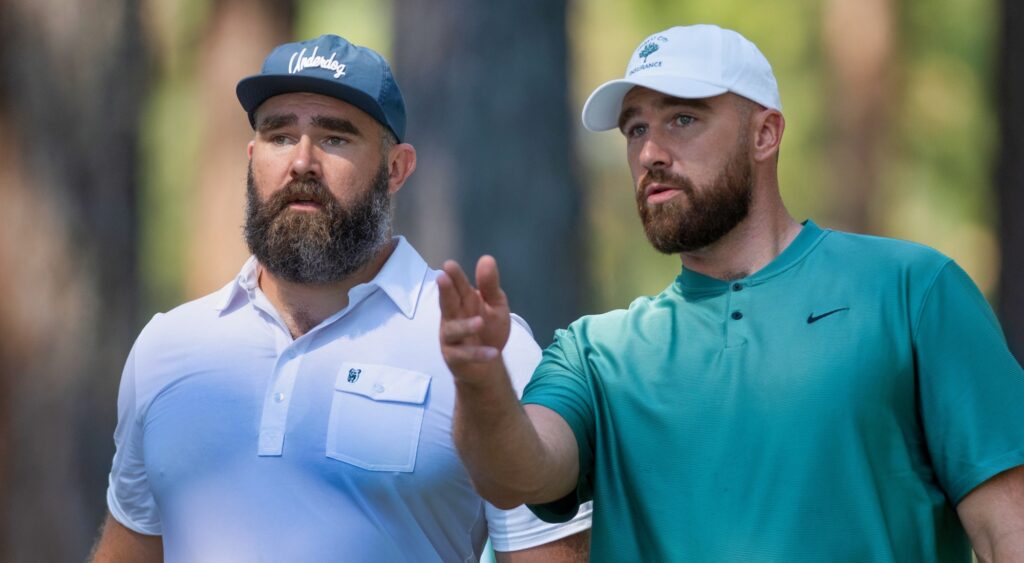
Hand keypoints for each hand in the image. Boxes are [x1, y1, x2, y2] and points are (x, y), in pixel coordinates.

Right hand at [438, 256, 510, 375]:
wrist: (488, 365)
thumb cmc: (489, 329)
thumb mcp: (496, 305)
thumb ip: (490, 286)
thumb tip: (487, 258)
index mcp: (464, 301)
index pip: (457, 286)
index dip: (454, 276)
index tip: (449, 265)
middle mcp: (453, 317)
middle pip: (447, 303)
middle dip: (445, 291)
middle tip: (442, 278)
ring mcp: (451, 337)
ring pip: (453, 330)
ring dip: (465, 326)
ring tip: (480, 322)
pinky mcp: (454, 357)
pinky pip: (464, 355)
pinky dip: (478, 354)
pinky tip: (493, 352)